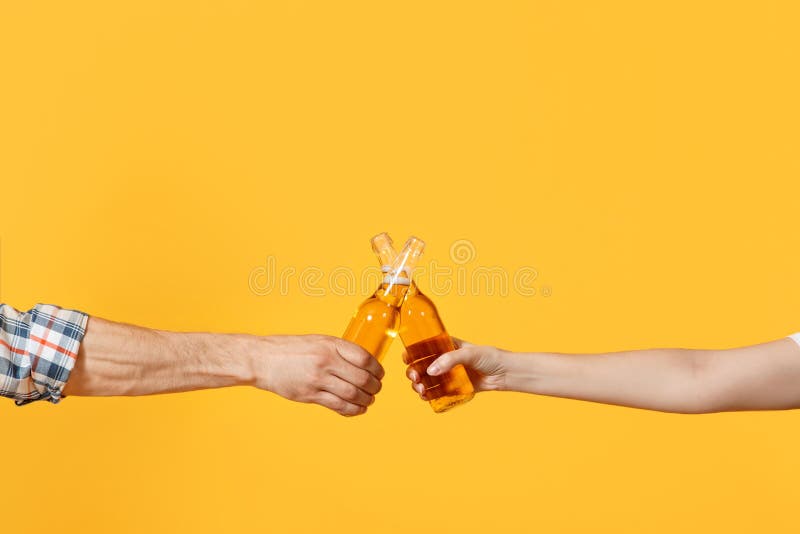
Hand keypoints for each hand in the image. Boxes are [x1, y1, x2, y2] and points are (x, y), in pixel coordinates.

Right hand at [253, 334, 383, 415]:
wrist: (262, 359)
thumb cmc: (291, 349)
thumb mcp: (318, 341)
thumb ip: (339, 351)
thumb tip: (363, 364)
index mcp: (330, 345)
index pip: (364, 358)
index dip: (377, 369)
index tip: (379, 374)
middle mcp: (326, 361)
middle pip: (362, 378)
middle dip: (374, 387)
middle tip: (376, 389)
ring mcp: (317, 379)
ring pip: (352, 394)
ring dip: (366, 400)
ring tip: (368, 400)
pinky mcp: (310, 395)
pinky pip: (338, 406)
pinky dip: (352, 410)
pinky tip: (357, 409)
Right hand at [404, 338, 507, 399]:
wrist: (505, 373)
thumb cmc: (489, 357)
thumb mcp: (469, 353)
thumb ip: (450, 360)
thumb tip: (432, 371)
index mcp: (446, 345)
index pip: (424, 347)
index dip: (413, 352)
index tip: (407, 359)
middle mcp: (444, 359)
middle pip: (421, 365)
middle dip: (413, 371)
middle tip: (416, 378)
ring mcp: (448, 374)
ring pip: (426, 379)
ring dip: (418, 384)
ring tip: (421, 389)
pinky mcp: (453, 387)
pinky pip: (436, 391)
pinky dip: (428, 394)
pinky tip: (425, 397)